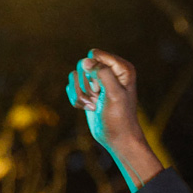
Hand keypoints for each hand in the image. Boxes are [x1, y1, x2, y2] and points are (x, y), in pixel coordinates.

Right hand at [66, 49, 162, 191]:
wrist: (117, 138)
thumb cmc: (119, 117)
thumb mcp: (114, 94)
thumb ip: (103, 74)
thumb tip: (86, 61)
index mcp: (121, 67)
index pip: (95, 55)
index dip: (93, 72)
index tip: (101, 88)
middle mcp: (110, 70)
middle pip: (83, 65)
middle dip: (86, 85)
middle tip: (98, 98)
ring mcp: (98, 81)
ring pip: (74, 76)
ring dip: (81, 94)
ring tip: (94, 105)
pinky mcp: (88, 91)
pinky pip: (71, 87)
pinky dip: (78, 100)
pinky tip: (90, 108)